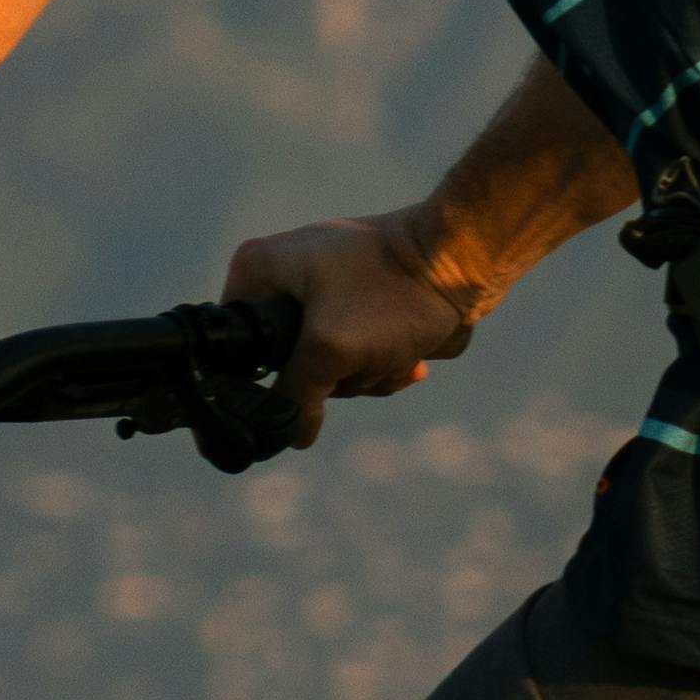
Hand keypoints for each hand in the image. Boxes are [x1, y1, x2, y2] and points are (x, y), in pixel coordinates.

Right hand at [225, 208, 479, 406]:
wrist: (463, 264)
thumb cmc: (391, 291)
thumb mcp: (330, 349)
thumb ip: (296, 397)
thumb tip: (290, 435)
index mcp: (259, 270)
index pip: (236, 346)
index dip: (268, 375)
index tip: (310, 371)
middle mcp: (286, 278)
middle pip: (290, 366)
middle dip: (336, 375)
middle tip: (361, 351)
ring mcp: (326, 294)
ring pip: (331, 370)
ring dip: (367, 373)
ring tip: (393, 345)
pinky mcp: (363, 308)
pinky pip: (360, 360)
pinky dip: (386, 364)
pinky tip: (411, 352)